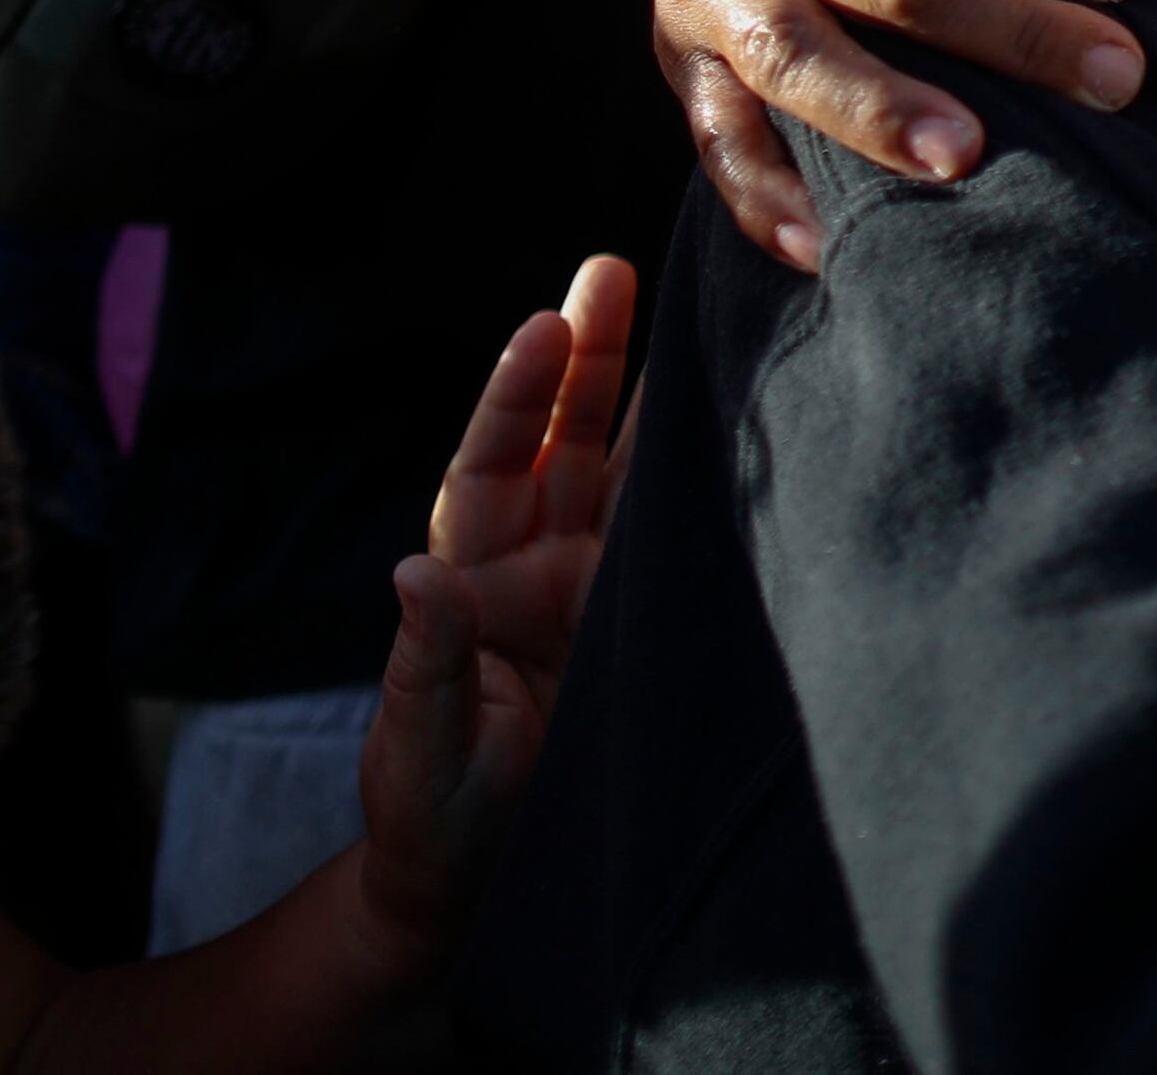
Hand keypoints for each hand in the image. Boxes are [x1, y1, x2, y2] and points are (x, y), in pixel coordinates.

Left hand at [357, 256, 639, 943]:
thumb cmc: (429, 818)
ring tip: (686, 302)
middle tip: (612, 269)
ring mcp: (596, 587)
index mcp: (475, 578)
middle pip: (563, 439)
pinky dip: (704, 473)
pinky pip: (676, 533)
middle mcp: (539, 564)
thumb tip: (410, 574)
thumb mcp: (416, 748)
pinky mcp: (647, 620)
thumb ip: (422, 664)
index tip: (543, 327)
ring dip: (649, 391)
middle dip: (588, 355)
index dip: (516, 397)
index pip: (493, 467)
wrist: (479, 888)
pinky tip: (747, 417)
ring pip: (625, 468)